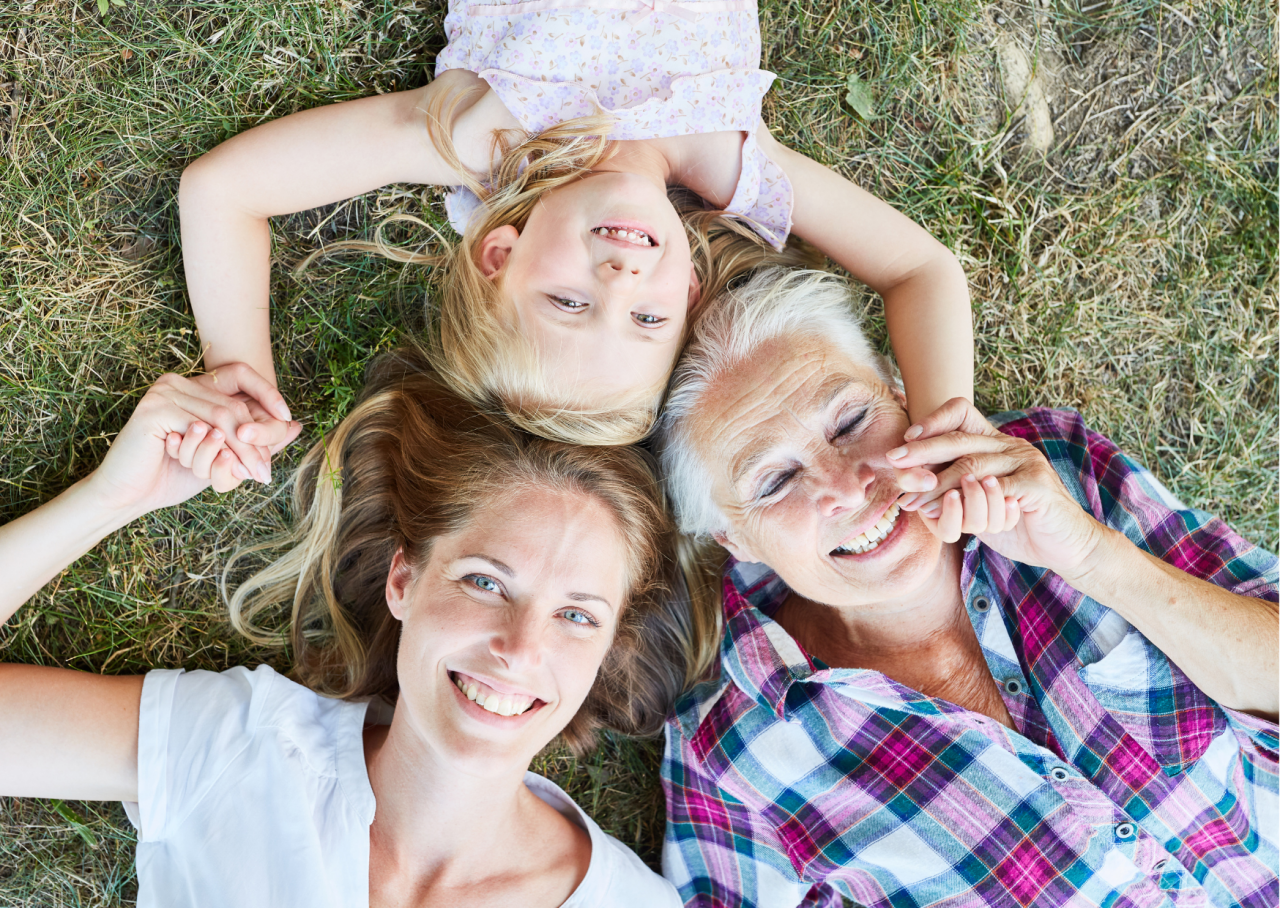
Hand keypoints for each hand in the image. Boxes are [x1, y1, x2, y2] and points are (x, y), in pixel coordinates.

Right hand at [163, 365, 299, 488]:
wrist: (130, 495)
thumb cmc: (174, 476)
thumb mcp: (223, 456)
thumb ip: (254, 440)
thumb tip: (296, 426)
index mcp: (193, 385)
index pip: (240, 373)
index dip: (267, 392)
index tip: (288, 420)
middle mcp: (177, 382)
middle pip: (234, 405)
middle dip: (257, 441)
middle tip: (266, 471)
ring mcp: (164, 392)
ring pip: (223, 418)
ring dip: (243, 451)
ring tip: (254, 475)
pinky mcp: (155, 410)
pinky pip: (200, 429)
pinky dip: (215, 451)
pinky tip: (223, 469)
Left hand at [887, 398, 1106, 576]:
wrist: (1065, 544)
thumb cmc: (1017, 522)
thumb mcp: (979, 503)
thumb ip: (953, 490)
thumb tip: (910, 489)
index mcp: (996, 442)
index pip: (962, 412)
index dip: (933, 420)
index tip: (905, 440)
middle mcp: (1011, 446)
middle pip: (960, 439)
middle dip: (922, 451)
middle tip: (895, 463)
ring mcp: (1027, 462)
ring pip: (973, 466)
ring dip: (938, 486)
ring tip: (915, 502)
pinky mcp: (1037, 485)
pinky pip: (998, 490)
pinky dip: (972, 502)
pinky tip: (953, 511)